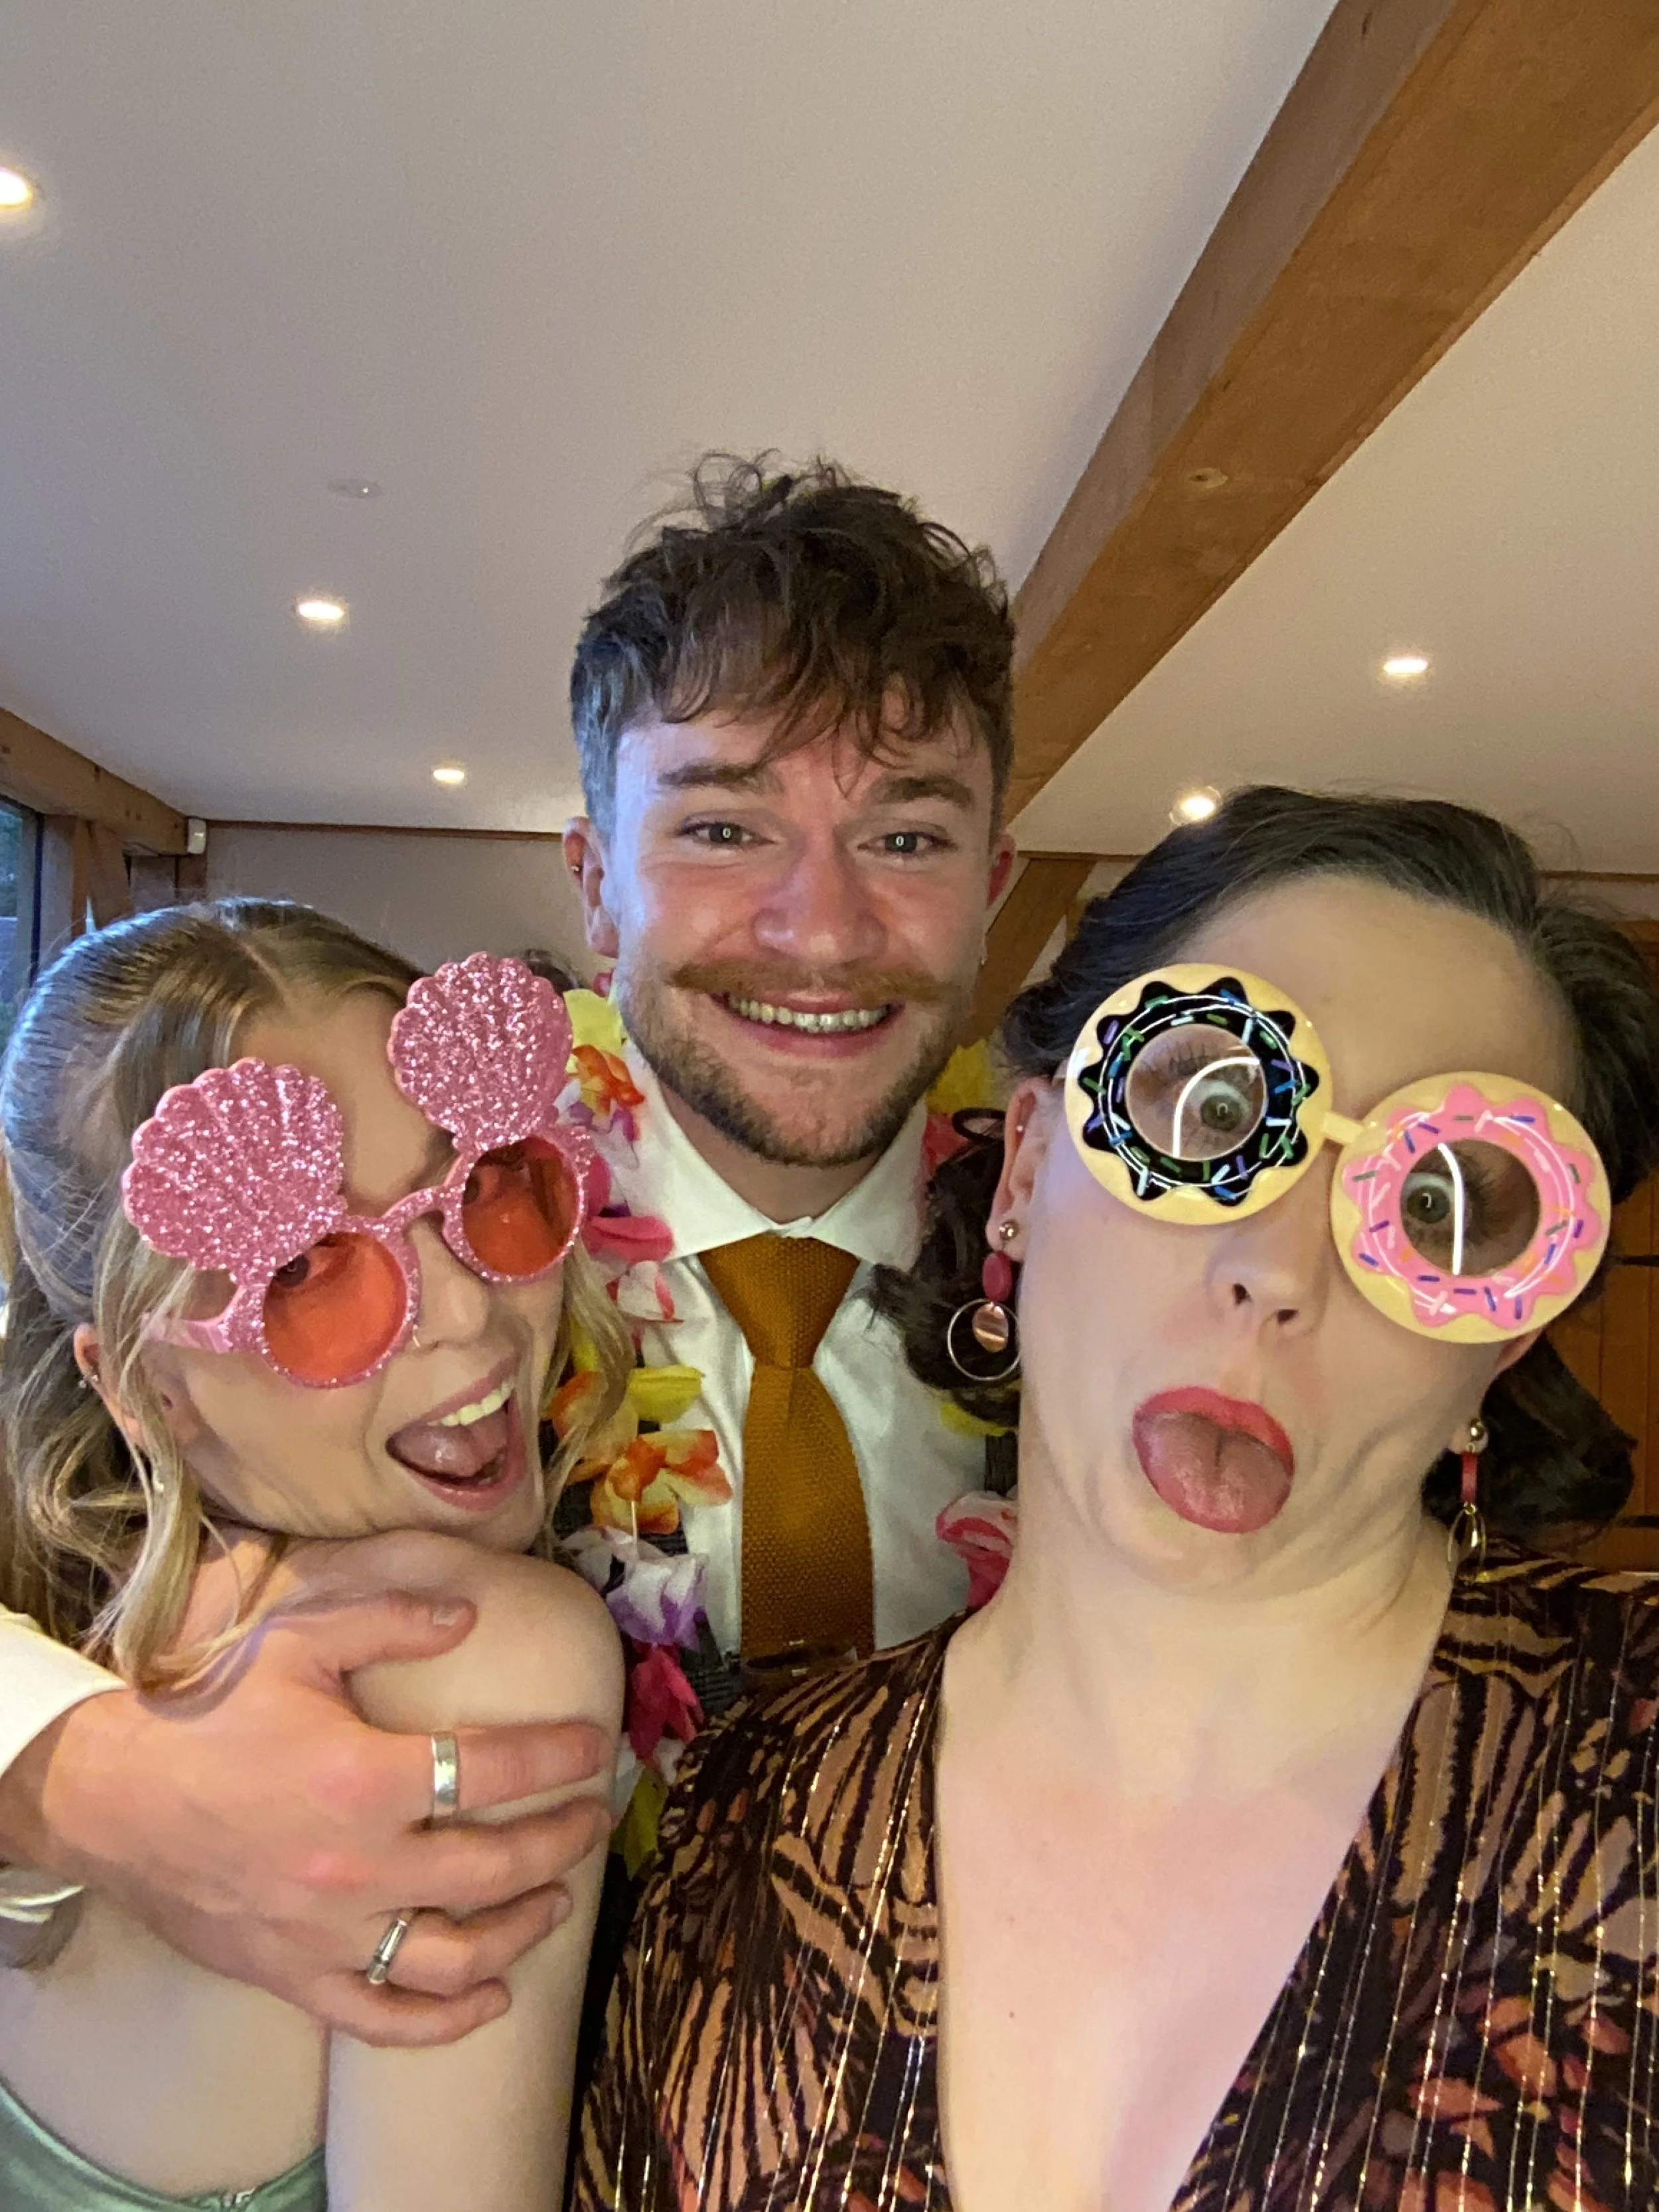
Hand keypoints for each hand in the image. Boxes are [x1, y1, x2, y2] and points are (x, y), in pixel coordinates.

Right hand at [0, 1591, 611, 2046]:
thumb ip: (388, 1619)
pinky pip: (385, 2018)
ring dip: (520, 1931)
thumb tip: (469, 1613)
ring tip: (556, 1899)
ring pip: (454, 1956)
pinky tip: (488, 2000)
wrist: (107, 1797)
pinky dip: (445, 2022)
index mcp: (360, 1776)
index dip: (556, 1756)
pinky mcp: (295, 1976)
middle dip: (559, 1842)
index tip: (595, 1747)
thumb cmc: (206, 1714)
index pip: (492, 1770)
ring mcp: (327, 1933)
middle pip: (492, 1868)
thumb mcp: (295, 1639)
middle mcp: (354, 1865)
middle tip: (592, 1819)